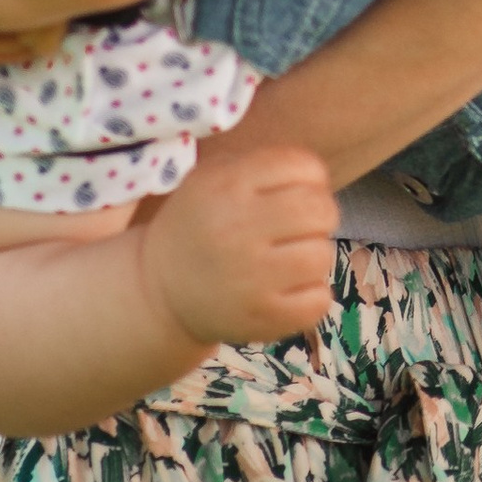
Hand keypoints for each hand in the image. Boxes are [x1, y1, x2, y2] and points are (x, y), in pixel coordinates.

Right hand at [135, 141, 338, 347]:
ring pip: (321, 256)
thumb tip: (315, 175)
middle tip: (303, 226)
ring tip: (291, 258)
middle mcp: (236, 229)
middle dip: (321, 215)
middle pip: (319, 210)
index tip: (296, 192)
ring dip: (314, 255)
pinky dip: (313, 295)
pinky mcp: (261, 318)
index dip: (311, 178)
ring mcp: (250, 278)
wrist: (160, 291)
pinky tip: (290, 288)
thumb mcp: (212, 177)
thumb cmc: (199, 225)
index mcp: (226, 186)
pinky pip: (319, 301)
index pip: (304, 167)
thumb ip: (262, 164)